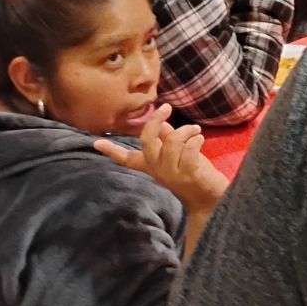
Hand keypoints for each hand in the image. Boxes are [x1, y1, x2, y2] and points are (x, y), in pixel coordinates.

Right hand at [94, 104, 227, 213]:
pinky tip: (200, 140)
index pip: (128, 159)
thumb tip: (162, 123)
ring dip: (187, 130)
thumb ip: (167, 139)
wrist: (210, 198)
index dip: (112, 151)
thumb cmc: (194, 173)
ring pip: (172, 140)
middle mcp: (157, 170)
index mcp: (151, 166)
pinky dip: (196, 139)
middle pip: (146, 140)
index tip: (96, 143)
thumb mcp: (176, 155)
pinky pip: (188, 147)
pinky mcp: (188, 173)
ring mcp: (171, 173)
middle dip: (155, 120)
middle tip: (166, 107)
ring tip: (195, 132)